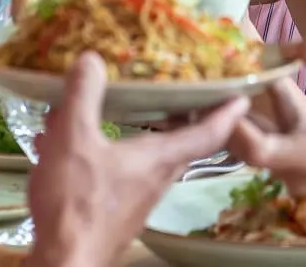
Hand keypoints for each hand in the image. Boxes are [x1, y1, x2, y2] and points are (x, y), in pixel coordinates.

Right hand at [28, 54, 248, 266]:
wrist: (62, 262)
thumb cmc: (76, 203)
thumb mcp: (73, 139)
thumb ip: (83, 97)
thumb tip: (92, 59)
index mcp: (159, 159)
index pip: (208, 133)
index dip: (227, 112)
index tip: (243, 95)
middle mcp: (156, 179)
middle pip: (181, 143)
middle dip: (183, 116)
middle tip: (181, 90)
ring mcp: (136, 199)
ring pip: (146, 158)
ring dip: (139, 133)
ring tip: (119, 108)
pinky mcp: (114, 213)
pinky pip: (117, 172)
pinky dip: (103, 153)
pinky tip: (67, 146)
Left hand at [228, 29, 305, 196]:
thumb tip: (280, 44)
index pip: (253, 147)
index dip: (234, 117)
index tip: (230, 82)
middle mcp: (292, 171)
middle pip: (240, 142)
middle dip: (228, 103)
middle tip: (216, 66)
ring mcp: (291, 174)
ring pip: (252, 139)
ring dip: (246, 104)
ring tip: (234, 65)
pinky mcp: (294, 169)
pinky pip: (267, 139)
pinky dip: (262, 112)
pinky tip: (262, 78)